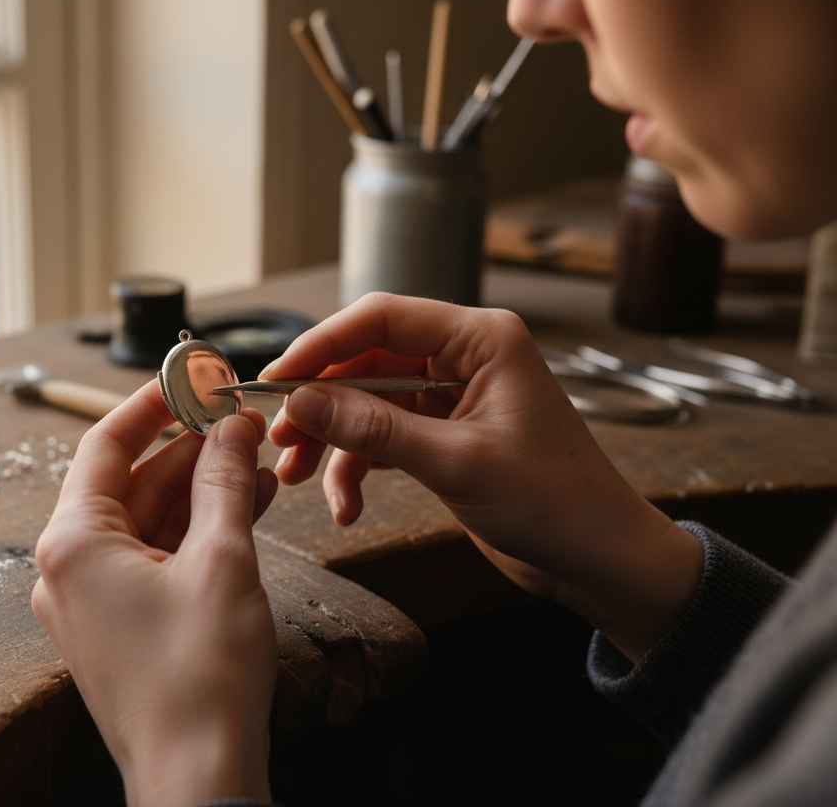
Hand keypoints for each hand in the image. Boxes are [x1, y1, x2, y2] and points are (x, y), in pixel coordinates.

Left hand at [32, 380, 278, 806]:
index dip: (153, 404)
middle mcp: (67, 569)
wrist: (198, 778)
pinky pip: (152, 559)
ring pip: (146, 521)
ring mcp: (90, 602)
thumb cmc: (201, 679)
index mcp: (72, 544)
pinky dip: (194, 533)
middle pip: (129, 482)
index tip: (193, 377)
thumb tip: (233, 428)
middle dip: (190, 450)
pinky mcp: (118, 627)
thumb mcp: (222, 561)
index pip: (105, 445)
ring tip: (257, 464)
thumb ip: (225, 482)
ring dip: (200, 491)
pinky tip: (243, 510)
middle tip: (242, 421)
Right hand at [264, 292, 701, 661]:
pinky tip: (346, 507)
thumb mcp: (457, 463)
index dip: (322, 345)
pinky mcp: (445, 437)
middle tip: (279, 437)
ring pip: (367, 403)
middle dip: (320, 403)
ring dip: (331, 440)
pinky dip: (358, 469)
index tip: (277, 378)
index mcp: (482, 340)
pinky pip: (383, 438)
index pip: (382, 318)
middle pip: (365, 361)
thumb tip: (302, 401)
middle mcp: (464, 358)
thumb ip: (375, 428)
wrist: (601, 560)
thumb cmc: (557, 503)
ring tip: (297, 477)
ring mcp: (453, 398)